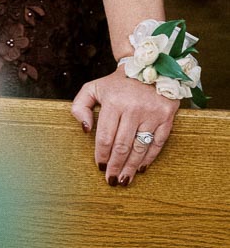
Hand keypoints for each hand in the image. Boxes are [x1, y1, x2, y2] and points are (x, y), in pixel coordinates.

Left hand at [71, 70, 178, 185]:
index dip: (102, 155)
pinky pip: (157, 143)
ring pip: (140, 147)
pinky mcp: (167, 117)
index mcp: (114, 102)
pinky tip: (141, 168)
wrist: (149, 67)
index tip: (100, 167)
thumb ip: (80, 106)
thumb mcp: (93, 88)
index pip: (106, 136)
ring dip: (131, 167)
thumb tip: (85, 129)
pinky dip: (149, 158)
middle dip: (115, 166)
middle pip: (122, 146)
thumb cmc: (117, 83)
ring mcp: (152, 113)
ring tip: (125, 180)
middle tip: (111, 180)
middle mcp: (133, 108)